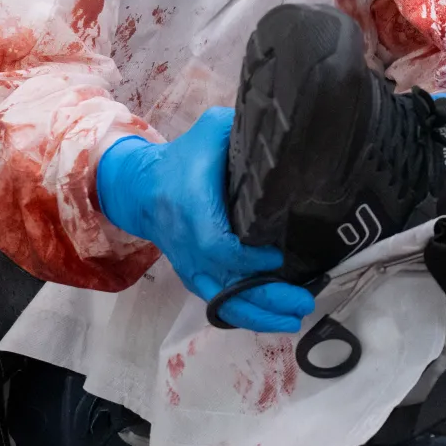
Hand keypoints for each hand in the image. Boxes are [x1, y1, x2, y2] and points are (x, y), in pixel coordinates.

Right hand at [94, 110, 315, 332]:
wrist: (140, 186)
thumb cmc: (186, 156)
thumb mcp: (211, 130)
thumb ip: (241, 128)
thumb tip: (286, 125)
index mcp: (192, 206)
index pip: (216, 244)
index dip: (247, 258)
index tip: (278, 256)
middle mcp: (188, 242)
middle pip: (225, 283)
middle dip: (265, 297)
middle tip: (305, 302)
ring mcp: (189, 263)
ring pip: (221, 300)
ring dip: (258, 315)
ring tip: (295, 318)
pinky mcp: (193, 273)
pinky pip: (217, 301)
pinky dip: (243, 314)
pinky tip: (272, 320)